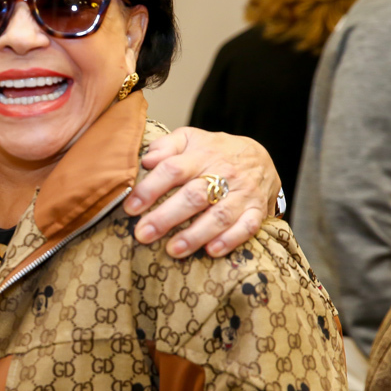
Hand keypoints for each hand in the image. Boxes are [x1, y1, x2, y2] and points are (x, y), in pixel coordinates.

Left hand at [124, 127, 279, 257]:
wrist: (259, 156)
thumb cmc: (213, 151)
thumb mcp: (190, 139)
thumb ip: (166, 146)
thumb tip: (146, 160)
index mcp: (201, 155)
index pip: (173, 169)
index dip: (150, 188)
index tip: (131, 207)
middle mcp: (224, 173)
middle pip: (194, 196)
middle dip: (166, 217)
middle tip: (143, 234)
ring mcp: (243, 193)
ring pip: (220, 215)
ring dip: (195, 235)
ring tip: (172, 250)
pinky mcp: (257, 209)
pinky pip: (248, 226)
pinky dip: (230, 240)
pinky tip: (211, 251)